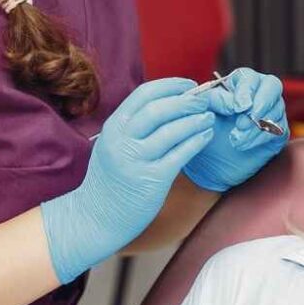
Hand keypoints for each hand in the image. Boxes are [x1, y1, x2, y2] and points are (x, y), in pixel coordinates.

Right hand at [39, 78, 215, 282]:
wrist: (95, 218)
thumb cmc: (109, 180)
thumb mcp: (111, 145)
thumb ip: (133, 126)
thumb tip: (169, 104)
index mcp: (113, 127)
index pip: (144, 94)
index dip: (170, 86)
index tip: (188, 86)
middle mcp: (122, 141)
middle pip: (160, 109)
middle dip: (187, 101)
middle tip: (204, 101)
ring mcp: (136, 160)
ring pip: (173, 130)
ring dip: (195, 120)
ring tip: (208, 117)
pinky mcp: (152, 180)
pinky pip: (180, 154)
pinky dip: (196, 141)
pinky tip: (205, 136)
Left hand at [182, 68, 288, 191]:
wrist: (210, 159)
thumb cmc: (205, 129)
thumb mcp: (203, 110)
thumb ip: (216, 99)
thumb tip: (236, 104)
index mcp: (239, 82)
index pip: (249, 77)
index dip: (245, 92)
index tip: (236, 108)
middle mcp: (259, 91)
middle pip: (273, 86)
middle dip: (259, 105)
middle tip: (241, 124)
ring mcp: (272, 110)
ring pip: (275, 110)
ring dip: (255, 127)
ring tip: (234, 141)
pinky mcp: (278, 131)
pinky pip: (278, 130)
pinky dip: (260, 138)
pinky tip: (243, 145)